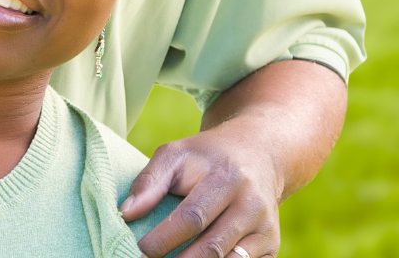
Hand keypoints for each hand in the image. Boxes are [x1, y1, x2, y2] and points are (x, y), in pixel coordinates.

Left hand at [122, 126, 284, 257]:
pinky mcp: (272, 244)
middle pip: (211, 247)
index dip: (163, 240)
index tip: (138, 249)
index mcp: (228, 178)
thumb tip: (126, 214)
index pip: (193, 218)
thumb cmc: (208, 156)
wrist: (261, 151)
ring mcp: (265, 227)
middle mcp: (252, 203)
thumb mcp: (177, 154)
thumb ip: (150, 181)